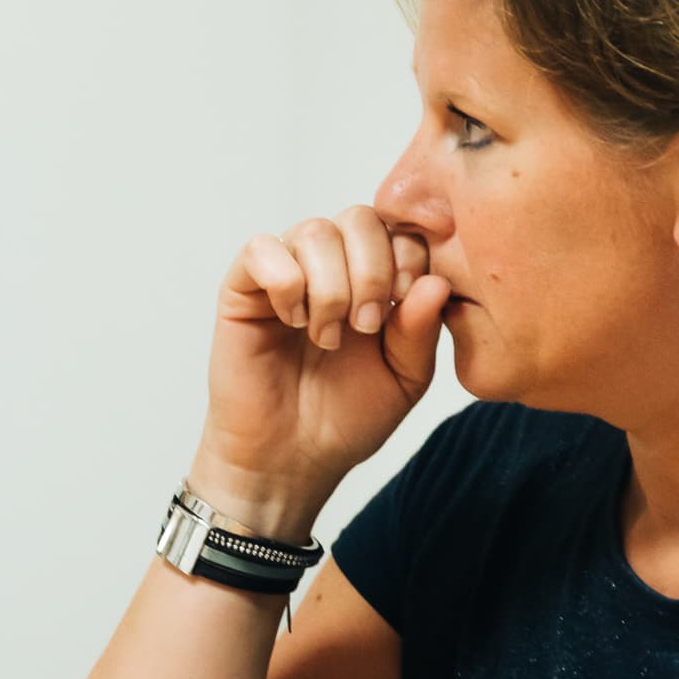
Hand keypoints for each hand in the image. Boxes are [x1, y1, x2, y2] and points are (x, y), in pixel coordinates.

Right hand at [196, 207, 452, 537]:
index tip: (405, 301)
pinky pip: (262, 249)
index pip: (398, 228)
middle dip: (372, 270)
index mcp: (375, 279)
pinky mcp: (243, 287)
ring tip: (328, 337)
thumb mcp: (405, 378)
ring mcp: (286, 272)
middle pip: (358, 218)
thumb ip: (421, 330)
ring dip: (330, 286)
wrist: (291, 459)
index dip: (408, 257)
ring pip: (313, 231)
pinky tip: (293, 321)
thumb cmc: (347, 419)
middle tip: (367, 326)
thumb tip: (435, 281)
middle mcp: (331, 266)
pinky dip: (285, 282)